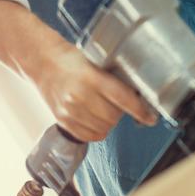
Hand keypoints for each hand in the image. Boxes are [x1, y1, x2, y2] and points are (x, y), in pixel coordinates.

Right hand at [0, 0, 156, 141]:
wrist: (42, 62)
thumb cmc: (72, 59)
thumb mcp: (96, 62)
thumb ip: (113, 79)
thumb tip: (138, 94)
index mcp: (91, 77)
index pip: (123, 99)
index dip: (141, 110)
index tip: (151, 117)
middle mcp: (80, 96)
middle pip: (114, 116)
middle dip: (121, 112)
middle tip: (118, 102)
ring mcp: (70, 111)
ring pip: (104, 128)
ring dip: (109, 121)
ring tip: (103, 107)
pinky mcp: (63, 121)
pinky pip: (90, 136)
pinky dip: (97, 130)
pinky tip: (95, 117)